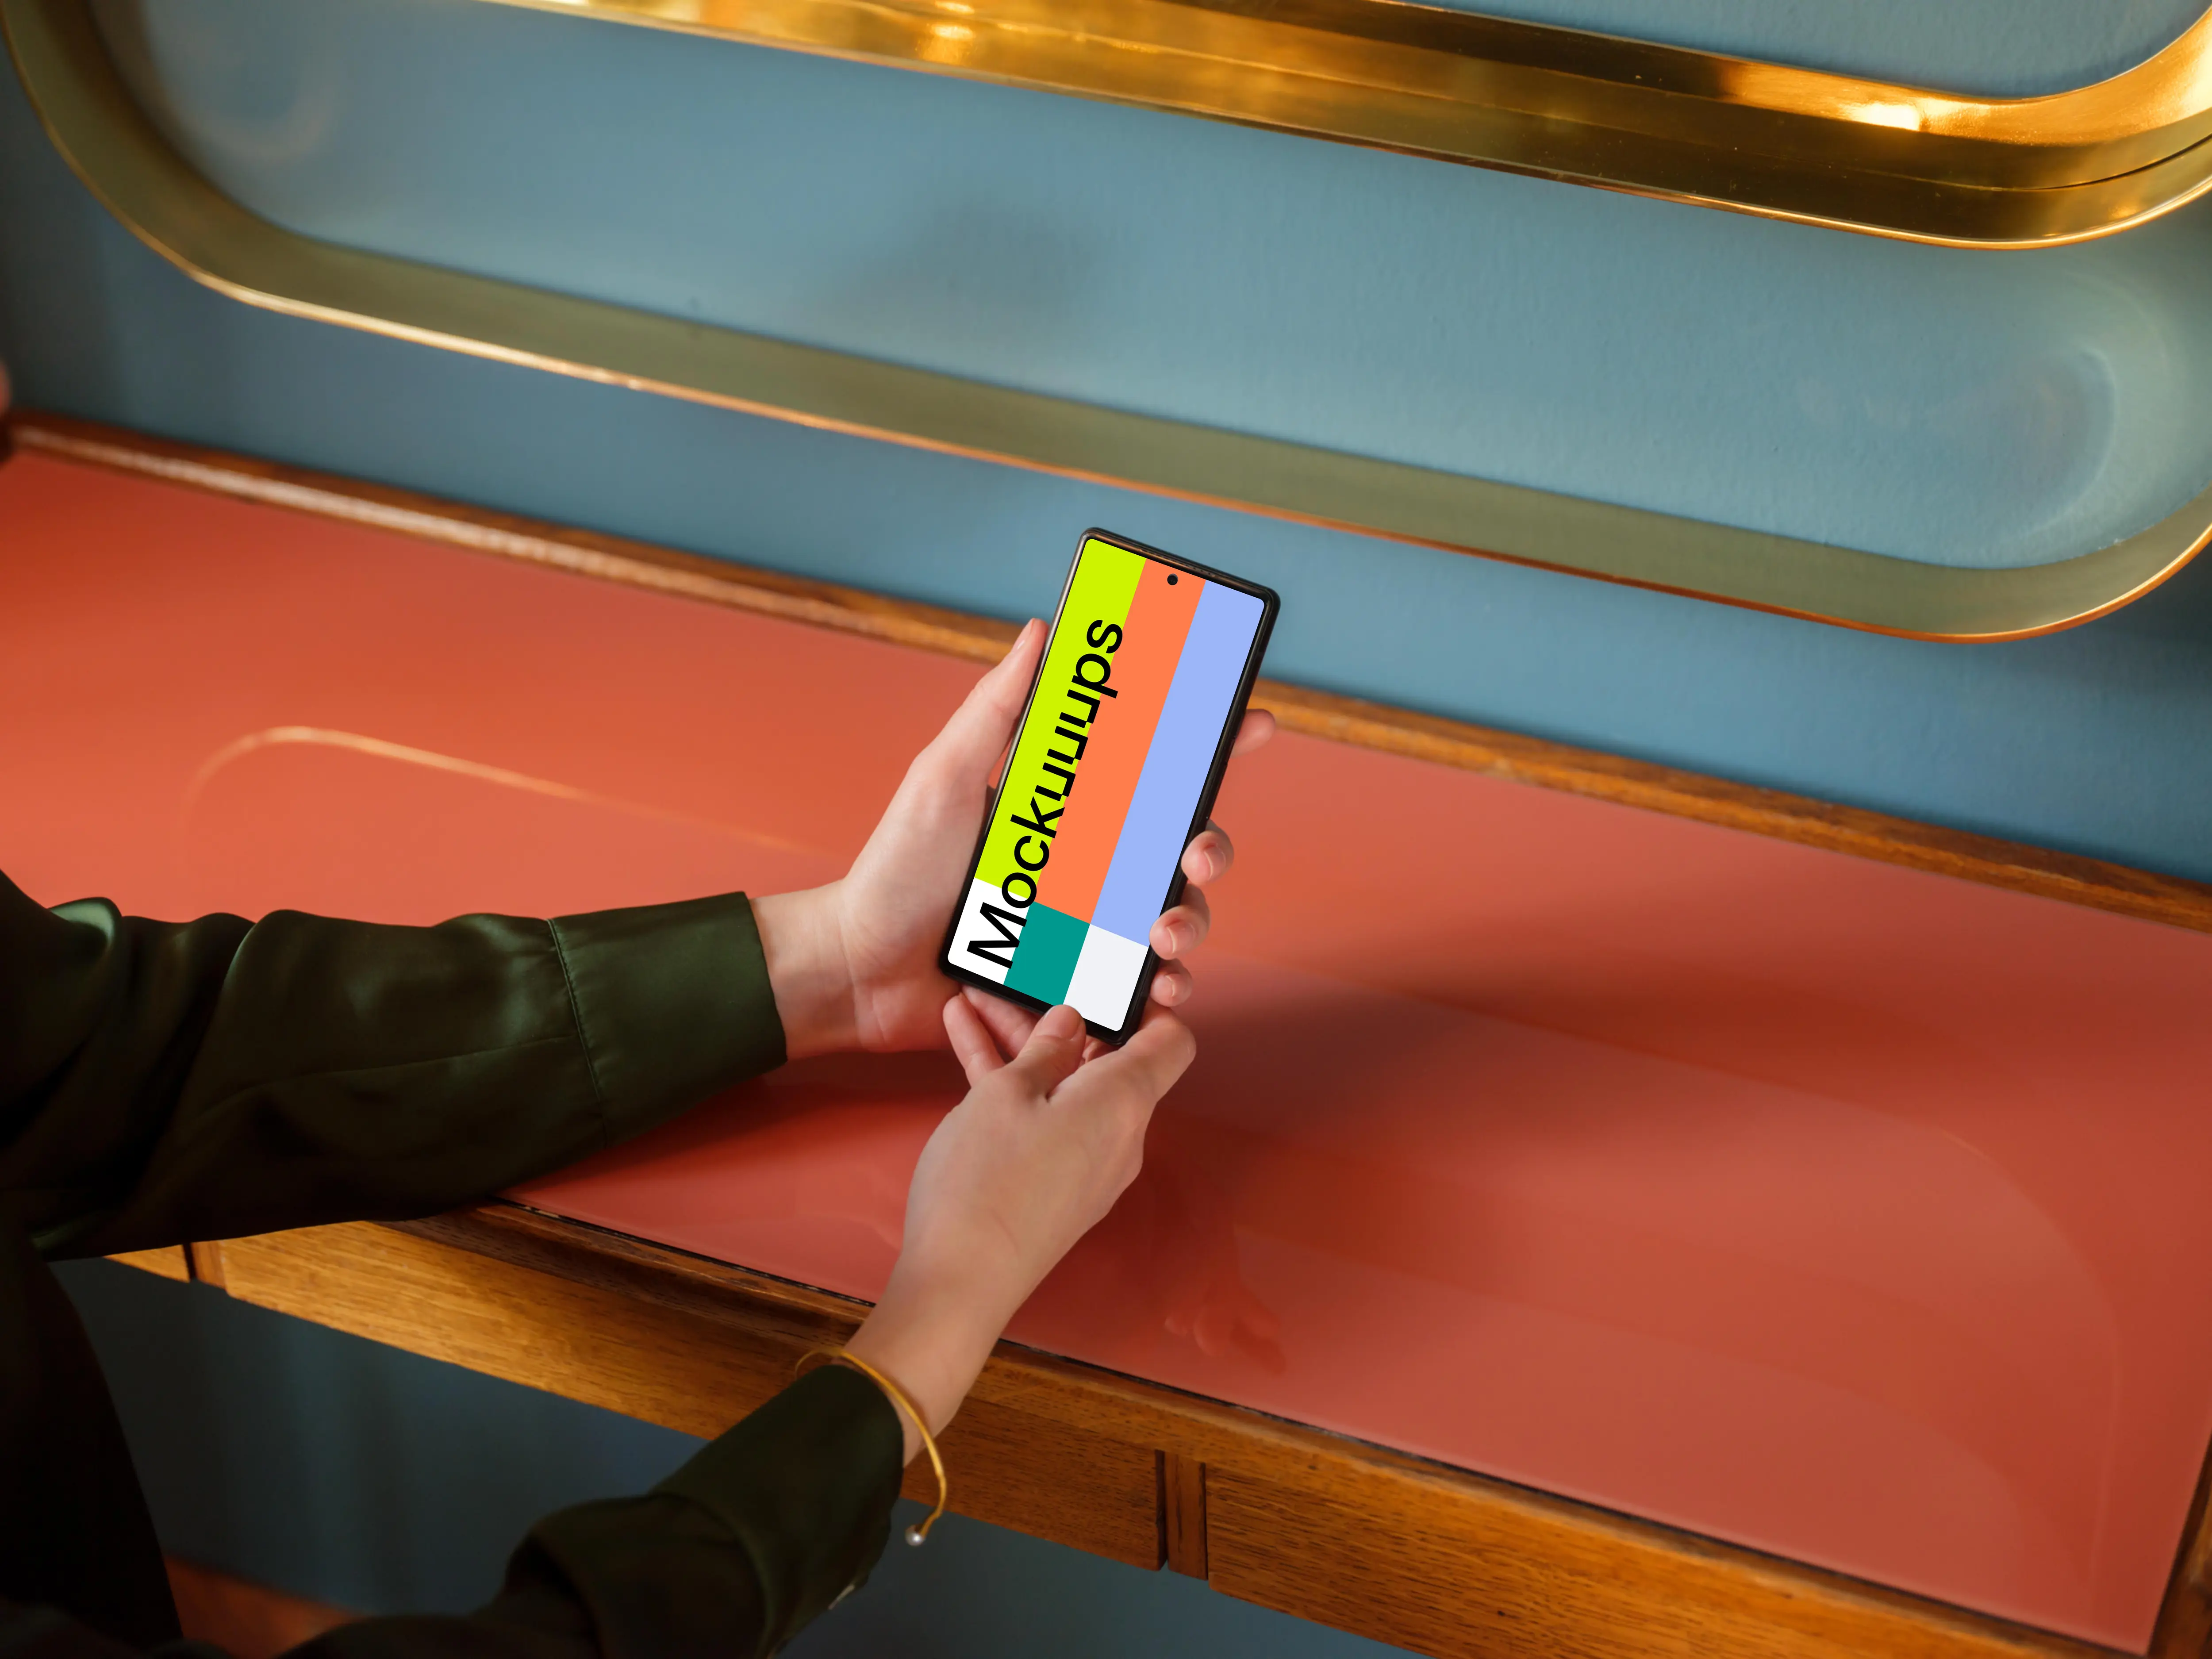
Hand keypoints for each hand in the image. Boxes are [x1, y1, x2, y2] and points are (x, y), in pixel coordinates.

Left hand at [753, 619, 1274, 1059]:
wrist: (862, 967)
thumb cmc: (896, 870)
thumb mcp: (943, 776)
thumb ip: (996, 709)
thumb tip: (1040, 631)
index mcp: (1069, 811)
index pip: (1153, 769)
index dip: (1209, 743)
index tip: (1251, 720)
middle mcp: (1090, 866)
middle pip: (1183, 847)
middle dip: (1209, 847)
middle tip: (1195, 853)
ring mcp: (1090, 927)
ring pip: (1177, 917)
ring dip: (1192, 922)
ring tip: (1164, 935)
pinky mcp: (1081, 982)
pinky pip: (1146, 986)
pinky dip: (1166, 987)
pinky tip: (1160, 987)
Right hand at [844, 1000, 1195, 1454]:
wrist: (958, 1282)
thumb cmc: (985, 1184)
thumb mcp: (1005, 1094)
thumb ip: (1044, 1049)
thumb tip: (1071, 1022)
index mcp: (1123, 1103)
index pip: (1170, 1041)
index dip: (1148, 1002)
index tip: (1108, 972)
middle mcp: (1120, 1135)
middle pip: (1108, 1057)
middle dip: (1062, 1013)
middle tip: (1022, 974)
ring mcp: (1088, 1163)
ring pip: (1065, 1084)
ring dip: (1024, 1043)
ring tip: (973, 999)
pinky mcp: (1056, 1185)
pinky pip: (1045, 1118)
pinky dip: (1015, 1084)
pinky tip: (967, 1041)